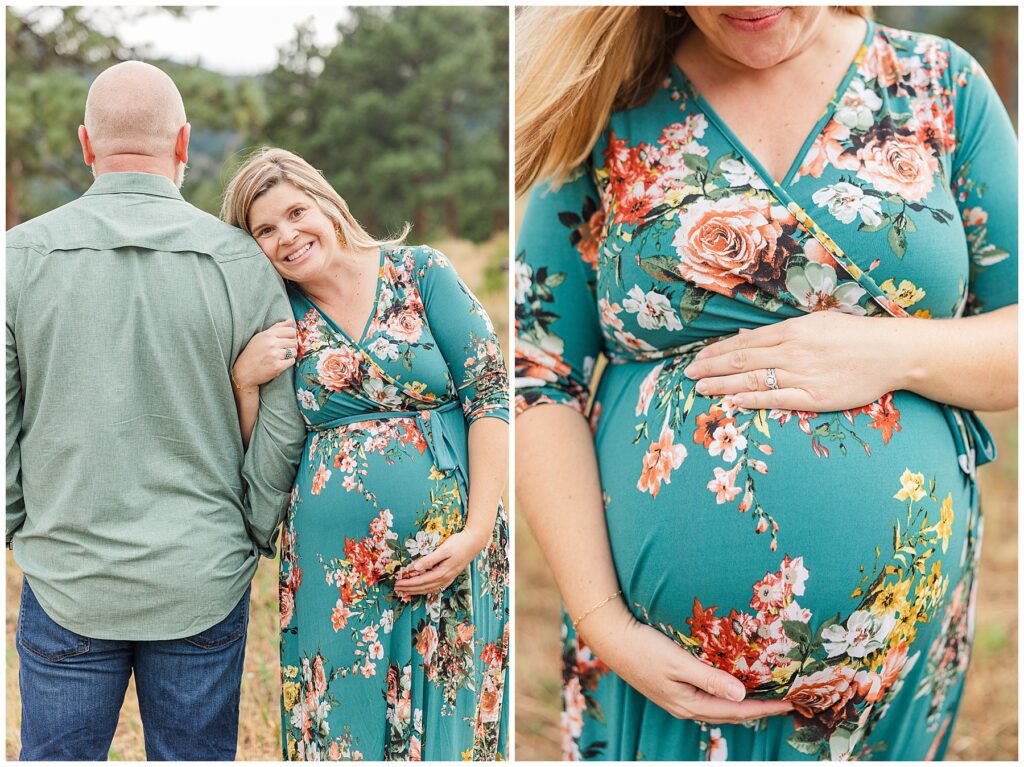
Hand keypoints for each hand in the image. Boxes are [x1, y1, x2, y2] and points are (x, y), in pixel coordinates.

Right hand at [233, 320, 297, 391]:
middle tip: (283, 350)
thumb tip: (290, 320)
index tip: (287, 341)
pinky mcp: (277, 366)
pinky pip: (292, 361)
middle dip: (291, 346)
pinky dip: (288, 363)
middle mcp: (272, 343)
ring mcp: (275, 355)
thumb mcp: (261, 337)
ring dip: (290, 355)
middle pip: (294, 342)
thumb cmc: (252, 352)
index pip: (291, 331)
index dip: (292, 336)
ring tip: (281, 357)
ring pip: (294, 352)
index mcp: (268, 335)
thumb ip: (276, 327)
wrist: (243, 371)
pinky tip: (280, 362)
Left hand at [394, 529, 487, 596]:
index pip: (421, 581)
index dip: (408, 583)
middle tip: (397, 588)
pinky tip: (422, 589)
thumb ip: (430, 559)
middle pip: (424, 587)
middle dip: (409, 589)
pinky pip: (436, 587)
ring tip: (406, 591)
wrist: (474, 542)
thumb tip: (415, 567)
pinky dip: (426, 589)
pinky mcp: (451, 576)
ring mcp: (448, 578)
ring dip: (417, 591)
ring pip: (429, 589)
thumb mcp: (444, 549)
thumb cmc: (459, 543)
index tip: (397, 583)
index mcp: (442, 572)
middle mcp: (445, 578)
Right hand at [583, 605, 793, 723]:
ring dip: (742, 707)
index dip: (764, 707)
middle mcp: (685, 707)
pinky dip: (724, 698)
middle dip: (758, 711)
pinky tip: (729, 688)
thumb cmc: (644, 647)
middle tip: (783, 703)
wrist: (611, 639)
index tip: (789, 703)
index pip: (736, 710)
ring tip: (763, 699)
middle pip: (730, 715)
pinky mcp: (670, 689)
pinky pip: (706, 701)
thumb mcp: (678, 662)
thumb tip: (742, 694)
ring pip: (718, 710)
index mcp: (689, 703)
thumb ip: (710, 678)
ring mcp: (676, 700)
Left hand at [683, 312, 906, 411]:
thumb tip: (746, 337)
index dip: (717, 352)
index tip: (697, 359)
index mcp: (792, 330)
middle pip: (742, 360)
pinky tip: (733, 401)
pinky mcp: (815, 397)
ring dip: (723, 384)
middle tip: (688, 375)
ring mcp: (803, 375)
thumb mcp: (815, 323)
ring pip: (754, 379)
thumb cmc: (854, 336)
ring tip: (700, 389)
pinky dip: (753, 399)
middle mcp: (793, 351)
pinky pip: (778, 399)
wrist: (892, 352)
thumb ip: (781, 331)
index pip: (744, 343)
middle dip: (711, 368)